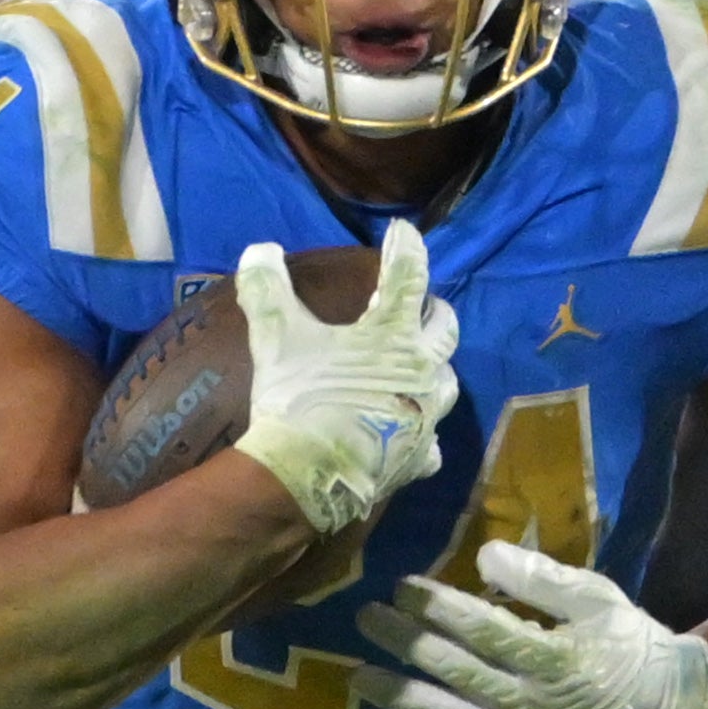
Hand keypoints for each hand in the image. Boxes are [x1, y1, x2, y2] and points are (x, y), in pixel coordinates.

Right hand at [232, 219, 460, 536]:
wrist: (308, 476)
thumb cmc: (298, 398)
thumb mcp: (275, 337)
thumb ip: (267, 289)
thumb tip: (259, 251)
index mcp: (393, 333)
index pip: (408, 275)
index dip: (405, 247)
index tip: (402, 232)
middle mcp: (423, 369)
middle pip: (445, 328)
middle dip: (433, 312)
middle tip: (420, 307)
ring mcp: (427, 415)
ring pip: (449, 382)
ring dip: (436, 368)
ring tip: (419, 367)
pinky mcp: (420, 457)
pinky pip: (432, 442)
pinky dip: (422, 432)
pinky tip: (410, 432)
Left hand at [355, 542, 707, 708]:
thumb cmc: (628, 644)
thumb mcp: (598, 598)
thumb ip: (542, 579)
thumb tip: (485, 555)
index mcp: (557, 660)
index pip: (487, 632)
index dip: (441, 610)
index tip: (402, 587)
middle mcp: (533, 704)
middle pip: (459, 673)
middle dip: (409, 645)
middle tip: (367, 618)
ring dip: (400, 699)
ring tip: (357, 677)